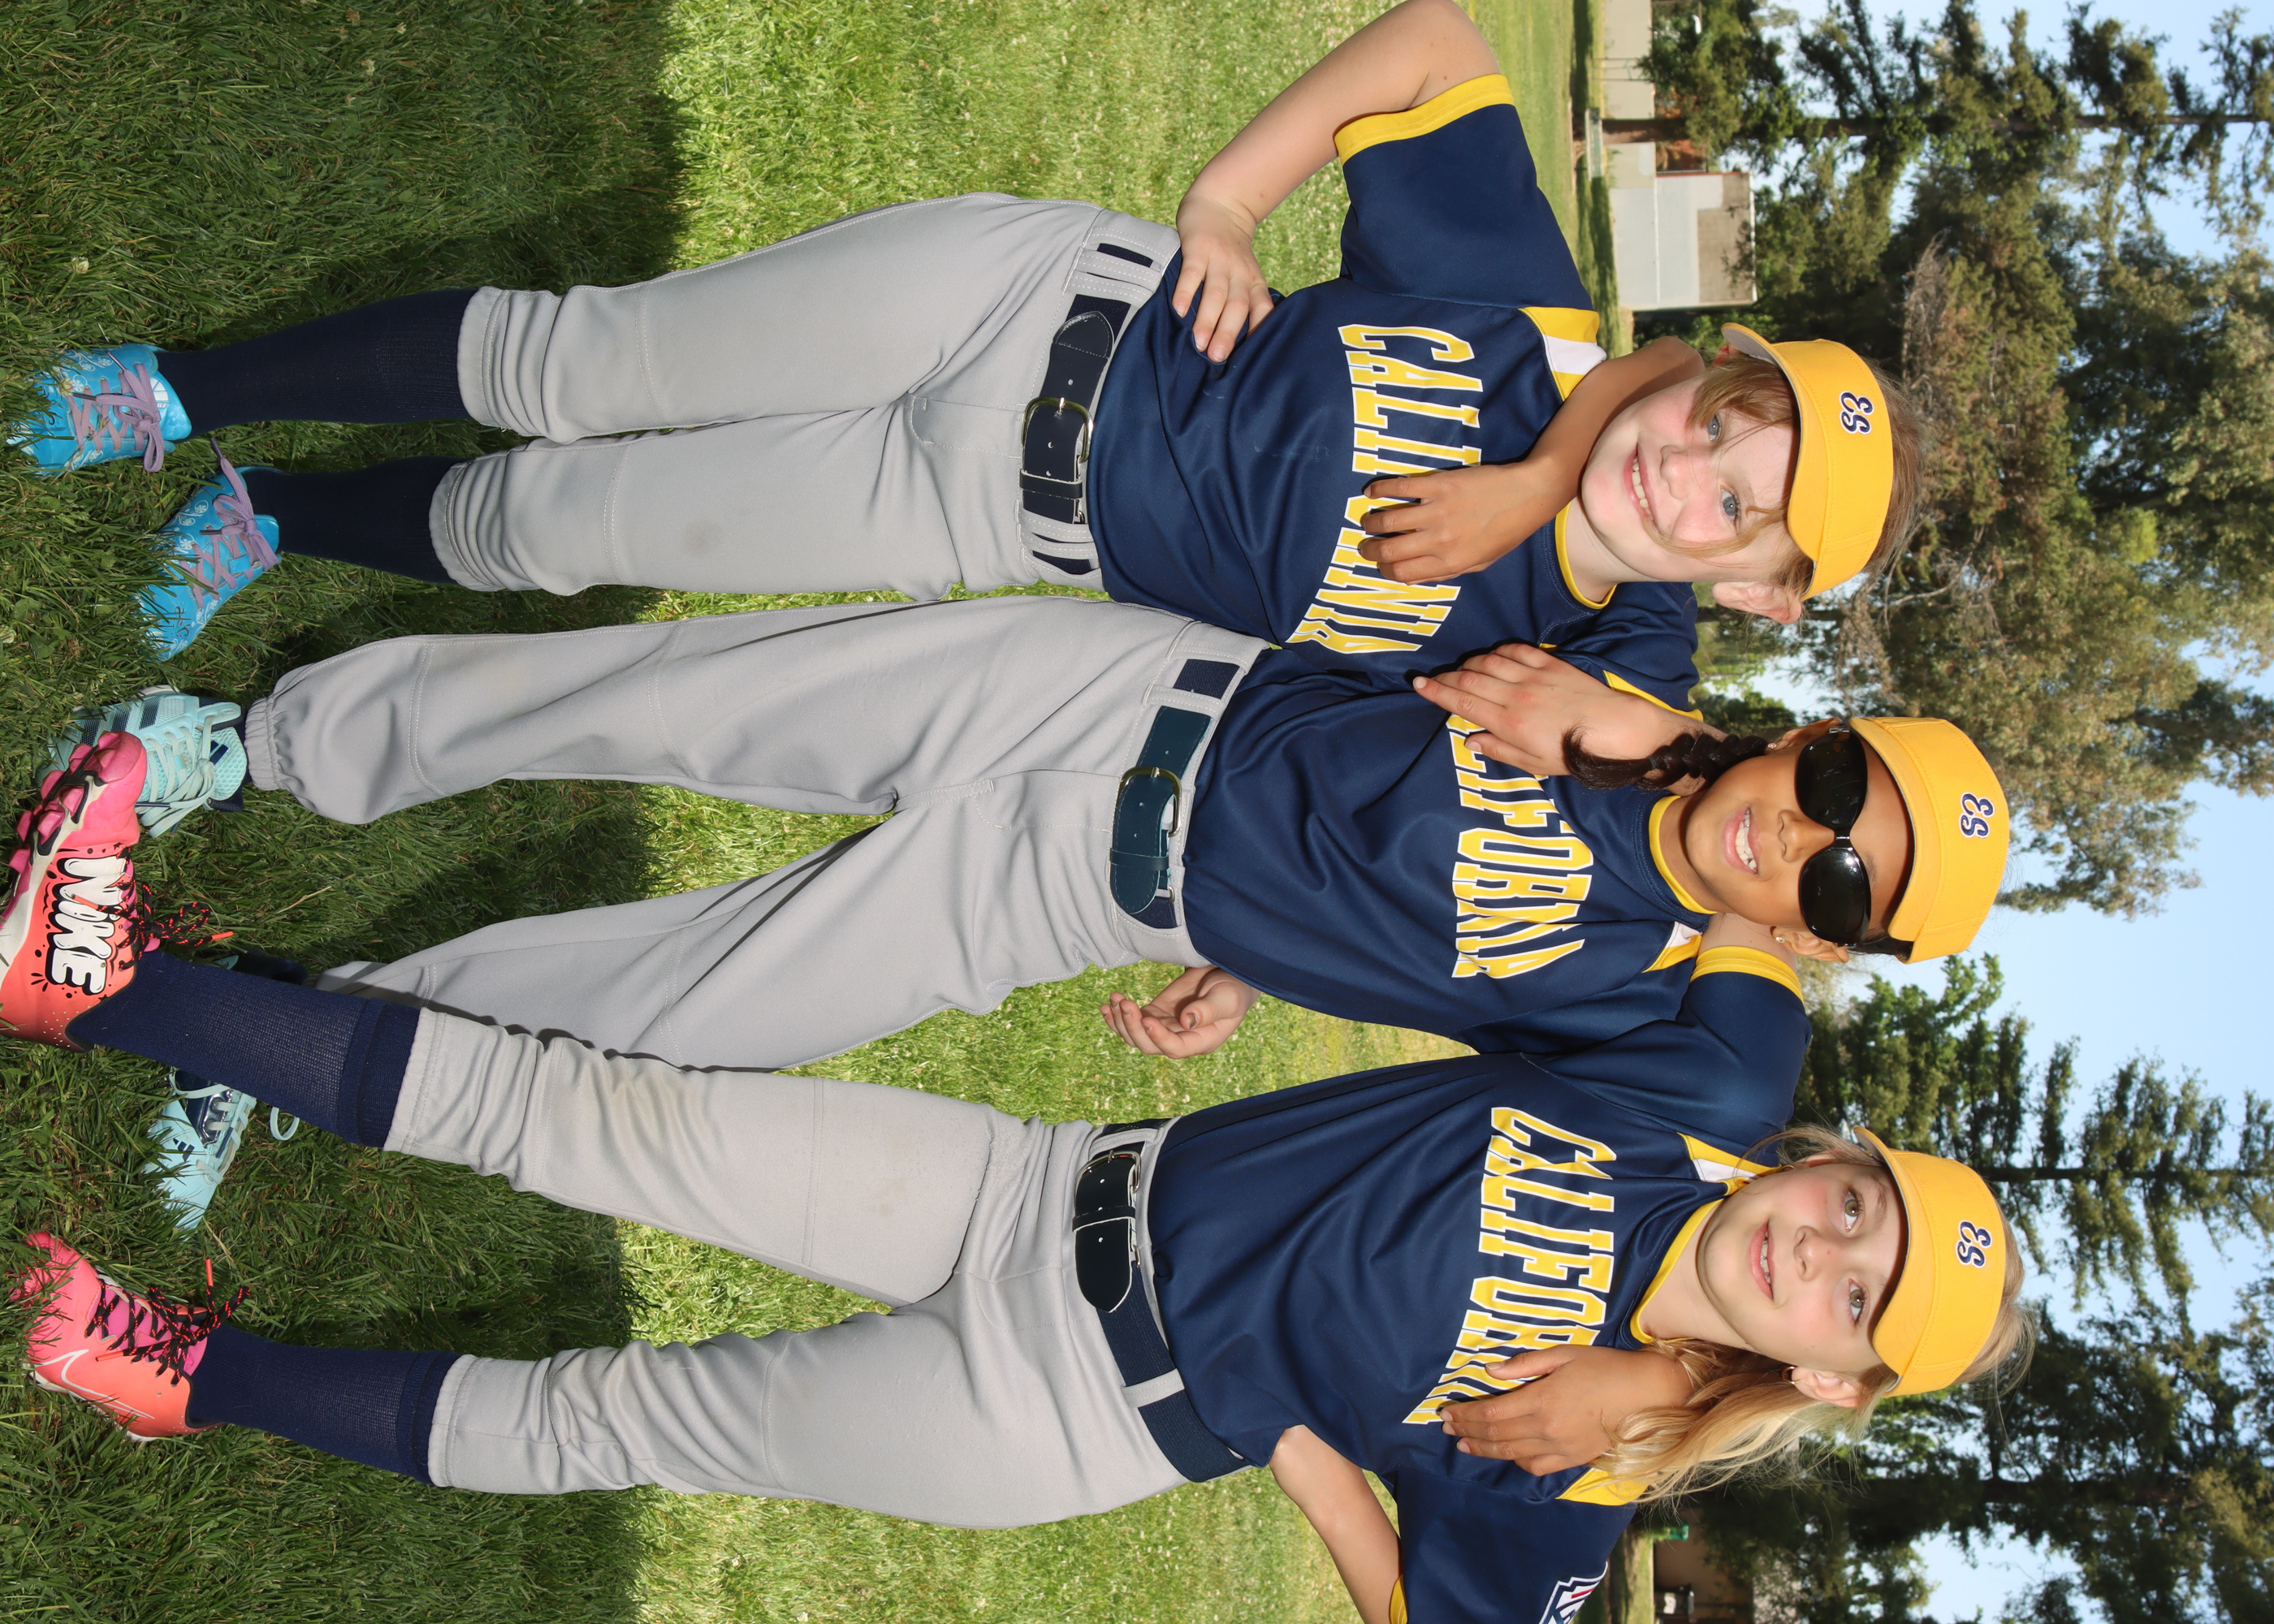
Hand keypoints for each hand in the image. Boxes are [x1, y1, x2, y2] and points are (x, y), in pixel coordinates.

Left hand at [1100, 966, 1261, 1057]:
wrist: (1226, 974)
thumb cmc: (1233, 987)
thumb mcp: (1227, 997)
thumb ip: (1209, 1010)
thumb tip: (1186, 1022)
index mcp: (1201, 1041)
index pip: (1175, 1049)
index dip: (1158, 1038)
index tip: (1146, 1019)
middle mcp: (1180, 1039)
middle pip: (1149, 1046)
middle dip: (1133, 1027)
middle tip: (1125, 1003)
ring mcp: (1165, 1028)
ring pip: (1135, 1036)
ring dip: (1121, 1020)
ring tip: (1114, 999)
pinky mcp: (1155, 1014)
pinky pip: (1132, 1022)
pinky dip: (1117, 1016)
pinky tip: (1107, 1005)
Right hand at [1172, 193, 1276, 362]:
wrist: (1221, 204)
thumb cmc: (1231, 250)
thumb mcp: (1245, 274)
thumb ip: (1241, 301)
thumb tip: (1230, 341)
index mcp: (1253, 282)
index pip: (1262, 310)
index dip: (1258, 332)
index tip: (1250, 357)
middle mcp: (1239, 273)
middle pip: (1237, 306)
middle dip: (1227, 333)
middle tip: (1216, 357)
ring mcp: (1219, 259)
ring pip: (1216, 293)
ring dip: (1207, 319)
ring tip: (1197, 343)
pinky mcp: (1199, 247)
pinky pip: (1193, 272)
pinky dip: (1187, 291)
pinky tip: (1179, 310)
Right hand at [1358, 459, 1573, 582]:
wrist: (1528, 495)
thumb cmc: (1506, 531)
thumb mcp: (1481, 563)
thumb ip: (1448, 571)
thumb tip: (1416, 576)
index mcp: (1451, 563)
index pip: (1403, 573)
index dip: (1385, 570)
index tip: (1381, 563)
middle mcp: (1441, 540)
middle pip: (1389, 550)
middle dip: (1369, 550)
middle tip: (1364, 545)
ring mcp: (1438, 511)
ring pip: (1388, 520)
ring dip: (1371, 521)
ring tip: (1368, 520)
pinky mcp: (1439, 485)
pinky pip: (1400, 488)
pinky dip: (1379, 490)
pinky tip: (1372, 492)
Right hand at [1411, 644, 1692, 777]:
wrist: (1615, 730)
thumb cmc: (1573, 753)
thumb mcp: (1533, 763)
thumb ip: (1499, 749)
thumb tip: (1469, 740)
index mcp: (1507, 722)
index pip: (1462, 701)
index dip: (1436, 691)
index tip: (1419, 684)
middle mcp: (1514, 695)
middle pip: (1470, 678)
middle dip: (1447, 676)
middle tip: (1434, 678)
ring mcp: (1532, 676)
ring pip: (1489, 662)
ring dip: (1470, 663)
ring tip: (1462, 669)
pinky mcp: (1550, 664)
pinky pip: (1516, 650)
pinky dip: (1499, 651)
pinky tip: (1493, 656)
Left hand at [1437, 1345, 1692, 1471]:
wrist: (1647, 1396)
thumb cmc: (1605, 1367)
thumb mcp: (1564, 1354)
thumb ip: (1525, 1365)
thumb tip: (1490, 1372)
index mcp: (1541, 1401)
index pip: (1491, 1413)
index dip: (1465, 1415)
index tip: (1446, 1412)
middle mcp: (1546, 1430)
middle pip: (1496, 1436)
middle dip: (1467, 1432)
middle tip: (1447, 1428)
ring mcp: (1560, 1449)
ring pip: (1511, 1455)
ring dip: (1484, 1450)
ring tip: (1465, 1444)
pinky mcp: (1573, 1460)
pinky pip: (1536, 1466)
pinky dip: (1516, 1461)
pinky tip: (1506, 1454)